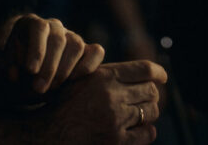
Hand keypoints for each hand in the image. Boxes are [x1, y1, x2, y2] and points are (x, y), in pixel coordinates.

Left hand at [1, 14, 104, 94]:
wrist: (28, 72)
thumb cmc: (16, 68)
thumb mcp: (6, 66)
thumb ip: (8, 68)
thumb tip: (15, 74)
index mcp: (32, 23)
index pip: (39, 28)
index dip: (36, 49)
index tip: (30, 71)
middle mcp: (54, 26)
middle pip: (59, 40)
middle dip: (49, 67)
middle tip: (39, 89)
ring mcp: (72, 36)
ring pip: (77, 45)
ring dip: (65, 69)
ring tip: (53, 88)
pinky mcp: (86, 49)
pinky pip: (96, 52)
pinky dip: (88, 66)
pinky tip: (73, 81)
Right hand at [35, 60, 167, 144]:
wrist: (44, 135)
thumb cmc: (61, 105)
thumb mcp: (80, 79)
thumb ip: (106, 73)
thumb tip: (137, 71)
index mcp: (105, 77)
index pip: (145, 69)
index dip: (158, 72)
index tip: (163, 77)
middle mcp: (112, 96)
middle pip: (151, 91)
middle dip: (151, 94)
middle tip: (146, 98)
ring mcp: (116, 120)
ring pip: (151, 111)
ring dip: (149, 112)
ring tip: (141, 114)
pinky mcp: (116, 142)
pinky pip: (146, 133)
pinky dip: (147, 131)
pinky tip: (141, 130)